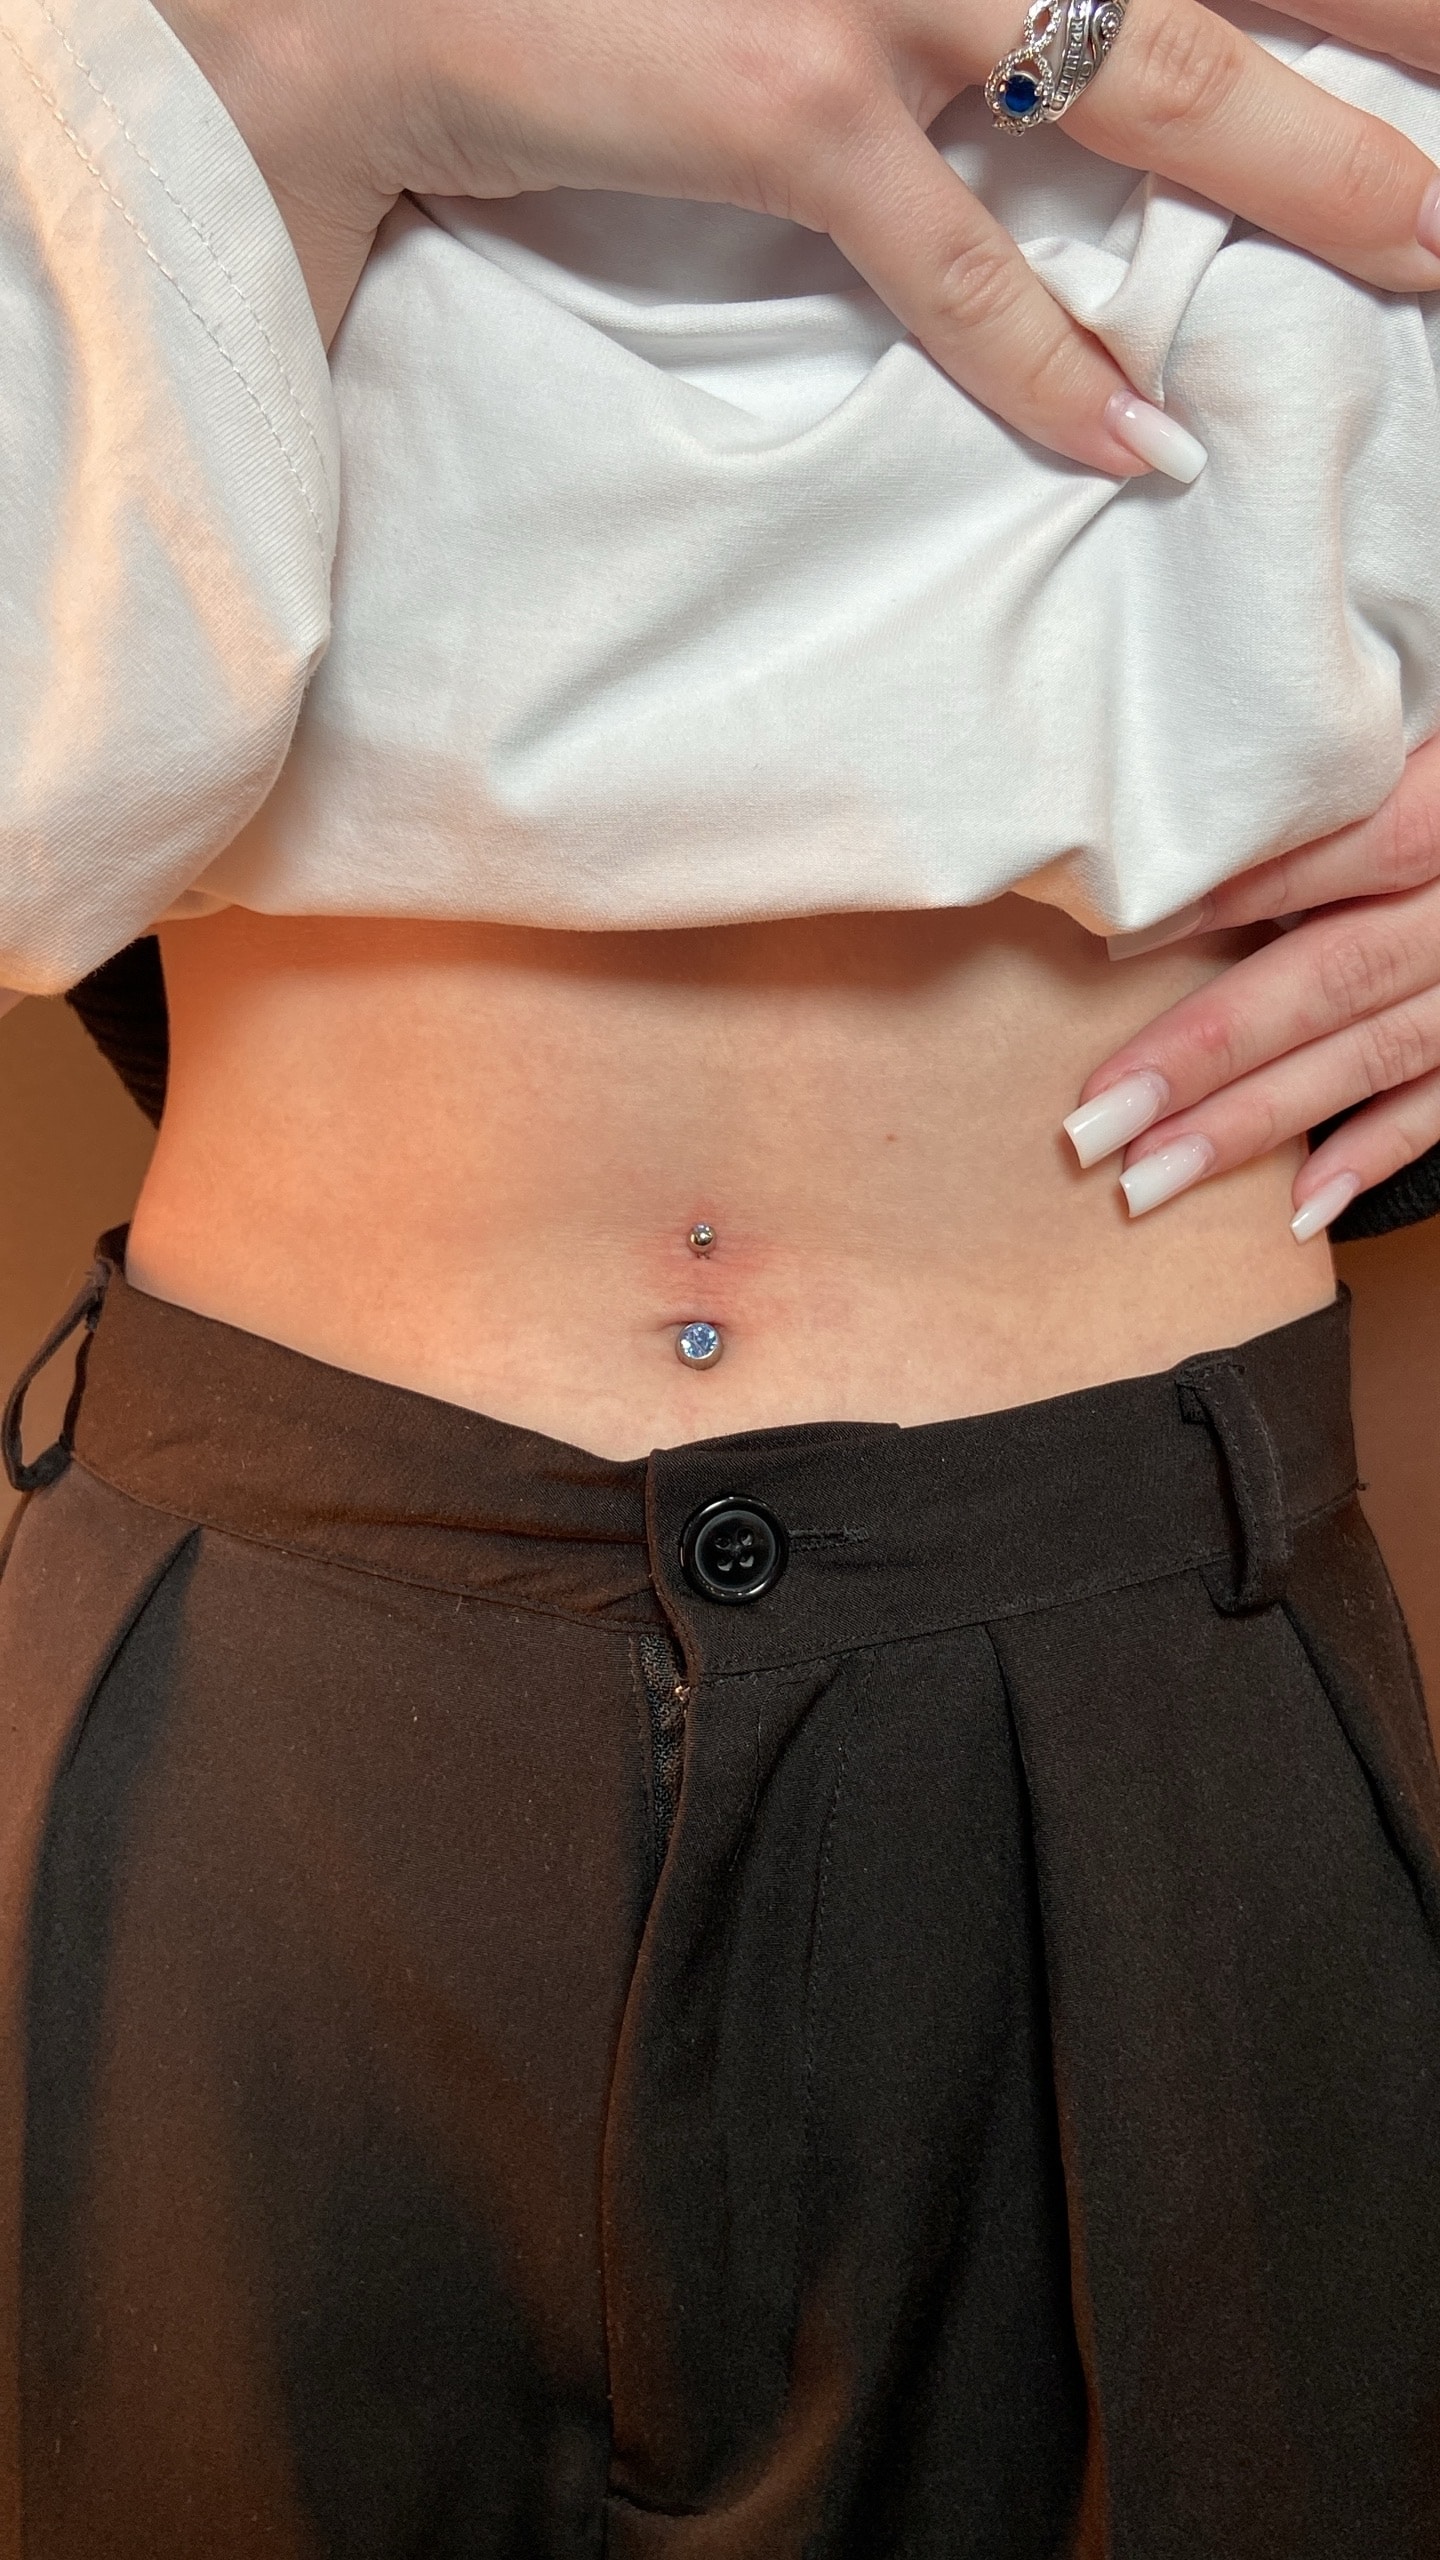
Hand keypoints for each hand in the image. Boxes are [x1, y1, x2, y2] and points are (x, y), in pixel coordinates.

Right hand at [151, 0, 1439, 462]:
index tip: (1435, 43)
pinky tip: (1145, 450)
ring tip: (1437, 258)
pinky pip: (965, 268)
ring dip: (1327, 176)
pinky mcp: (786, 108)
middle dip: (1405, 40)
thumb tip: (1078, 34)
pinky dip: (1056, 371)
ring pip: (1172, 78)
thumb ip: (954, 11)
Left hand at [1064, 731, 1439, 1240]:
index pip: (1354, 844)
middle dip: (1212, 1051)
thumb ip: (1313, 785)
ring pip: (1378, 1051)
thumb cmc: (1430, 778)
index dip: (1237, 892)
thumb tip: (1156, 835)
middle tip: (1099, 1115)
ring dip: (1261, 1121)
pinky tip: (1294, 1209)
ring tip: (1152, 1175)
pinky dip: (1372, 1155)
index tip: (1118, 942)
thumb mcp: (1402, 742)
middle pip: (1340, 972)